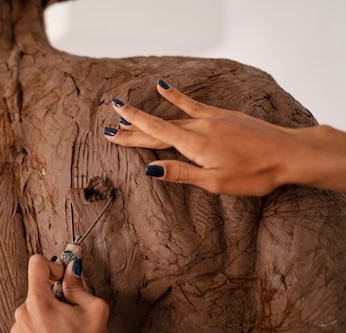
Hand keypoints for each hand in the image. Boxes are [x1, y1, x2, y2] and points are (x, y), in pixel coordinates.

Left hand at [8, 255, 112, 332]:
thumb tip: (71, 268)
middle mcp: (21, 314)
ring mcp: (16, 331)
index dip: (53, 266)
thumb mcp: (94, 309)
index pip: (36, 264)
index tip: (62, 279)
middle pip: (36, 291)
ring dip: (44, 315)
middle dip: (53, 297)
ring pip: (31, 310)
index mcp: (38, 301)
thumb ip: (78, 284)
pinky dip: (38, 331)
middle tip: (69, 315)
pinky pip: (26, 328)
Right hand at [104, 80, 308, 195]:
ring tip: (127, 113)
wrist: (288, 153)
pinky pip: (192, 104)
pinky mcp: (221, 115)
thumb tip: (151, 168)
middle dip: (132, 128)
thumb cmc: (255, 173)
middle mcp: (198, 127)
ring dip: (148, 116)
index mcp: (194, 145)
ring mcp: (210, 118)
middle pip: (158, 128)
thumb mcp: (215, 181)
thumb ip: (182, 173)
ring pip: (171, 117)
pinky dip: (175, 96)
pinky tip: (163, 87)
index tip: (109, 129)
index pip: (154, 137)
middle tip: (109, 127)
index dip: (130, 134)